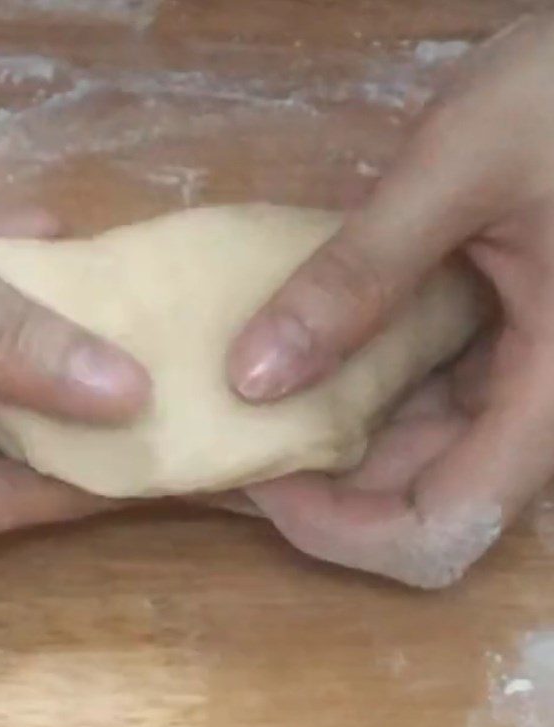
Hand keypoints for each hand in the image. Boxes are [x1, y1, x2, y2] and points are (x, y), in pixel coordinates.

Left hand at [227, 16, 553, 587]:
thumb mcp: (458, 170)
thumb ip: (359, 273)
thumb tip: (253, 376)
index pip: (447, 521)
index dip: (346, 527)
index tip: (261, 481)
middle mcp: (542, 403)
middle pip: (427, 498)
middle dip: (325, 490)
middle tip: (233, 440)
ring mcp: (521, 378)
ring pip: (423, 455)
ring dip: (336, 447)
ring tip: (251, 411)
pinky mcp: (500, 346)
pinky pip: (427, 402)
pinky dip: (360, 399)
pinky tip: (304, 365)